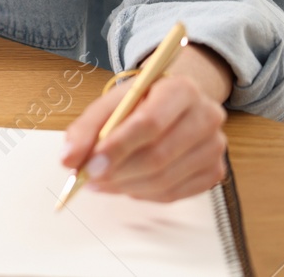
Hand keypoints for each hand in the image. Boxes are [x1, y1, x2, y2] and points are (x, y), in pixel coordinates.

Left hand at [61, 47, 230, 202]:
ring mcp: (214, 146)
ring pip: (165, 179)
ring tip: (101, 183)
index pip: (149, 123)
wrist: (176, 103)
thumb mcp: (111, 103)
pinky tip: (126, 185)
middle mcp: (206, 116)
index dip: (118, 147)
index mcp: (180, 89)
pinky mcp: (214, 171)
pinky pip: (175, 194)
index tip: (90, 165)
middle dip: (118, 172)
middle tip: (89, 179)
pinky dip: (143, 194)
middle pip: (158, 155)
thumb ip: (85, 129)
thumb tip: (68, 160)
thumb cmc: (141, 101)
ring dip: (126, 186)